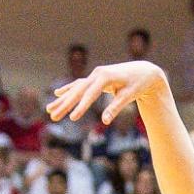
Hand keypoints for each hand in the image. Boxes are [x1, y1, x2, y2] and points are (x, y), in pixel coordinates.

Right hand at [47, 61, 167, 125]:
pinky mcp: (95, 78)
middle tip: (52, 116)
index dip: (81, 106)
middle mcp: (97, 74)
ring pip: (75, 88)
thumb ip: (115, 108)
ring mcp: (95, 75)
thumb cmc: (137, 84)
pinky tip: (57, 93)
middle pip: (78, 91)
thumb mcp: (128, 96)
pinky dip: (68, 89)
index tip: (72, 118)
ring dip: (62, 99)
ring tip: (49, 110)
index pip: (90, 94)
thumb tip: (105, 121)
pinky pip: (79, 84)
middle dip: (65, 104)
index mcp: (105, 77)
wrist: (143, 71)